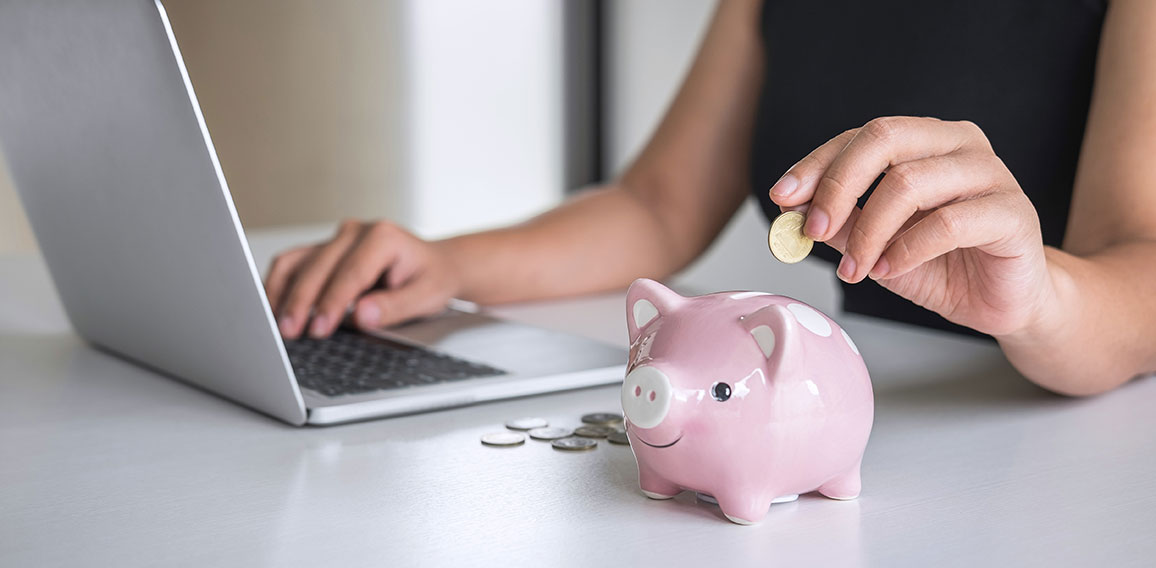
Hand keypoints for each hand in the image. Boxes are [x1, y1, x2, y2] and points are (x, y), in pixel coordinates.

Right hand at [264, 220, 461, 338]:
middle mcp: (355, 232)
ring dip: (283, 294)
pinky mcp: (323, 250)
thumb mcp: (427, 296)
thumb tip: (362, 316)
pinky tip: (274, 310)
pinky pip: (292, 264)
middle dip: (302, 302)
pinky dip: (279, 286)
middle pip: (319, 267)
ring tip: (277, 325)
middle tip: (291, 333)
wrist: (434, 266)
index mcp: (383, 237)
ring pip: (298, 263)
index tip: (319, 328)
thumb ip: (395, 307)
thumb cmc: (432, 279)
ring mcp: (336, 239)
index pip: (350, 273)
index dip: (332, 302)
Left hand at [769, 116, 1053, 336]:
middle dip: (837, 186)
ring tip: (855, 269)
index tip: (783, 197)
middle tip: (814, 230)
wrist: (1002, 301)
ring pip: (909, 182)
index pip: (860, 136)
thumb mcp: (875, 244)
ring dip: (869, 231)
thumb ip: (839, 222)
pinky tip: (890, 269)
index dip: (817, 164)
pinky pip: (948, 222)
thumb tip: (792, 208)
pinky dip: (907, 249)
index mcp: (924, 140)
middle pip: (884, 139)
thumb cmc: (941, 265)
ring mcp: (990, 173)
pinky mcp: (1012, 212)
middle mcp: (958, 144)